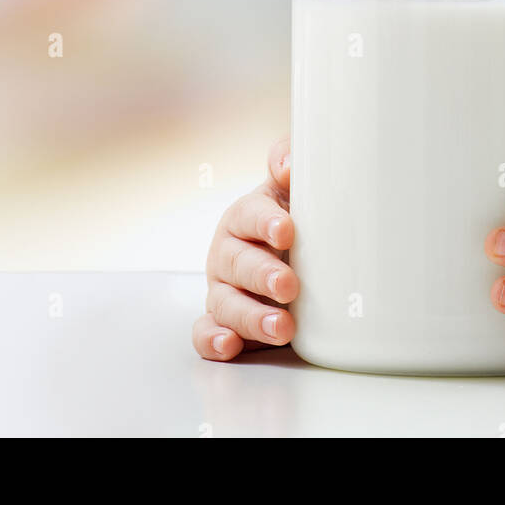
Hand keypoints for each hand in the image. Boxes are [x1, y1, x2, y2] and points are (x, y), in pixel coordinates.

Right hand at [192, 137, 297, 360]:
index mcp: (244, 216)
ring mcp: (223, 289)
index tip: (287, 231)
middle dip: (262, 275)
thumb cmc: (296, 217)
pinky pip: (206, 333)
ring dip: (251, 316)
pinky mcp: (224, 322)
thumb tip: (287, 166)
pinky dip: (212, 340)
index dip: (266, 222)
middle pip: (237, 262)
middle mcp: (228, 253)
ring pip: (225, 303)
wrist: (298, 256)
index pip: (249, 214)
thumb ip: (288, 159)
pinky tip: (230, 345)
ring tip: (282, 326)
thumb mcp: (295, 186)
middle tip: (289, 284)